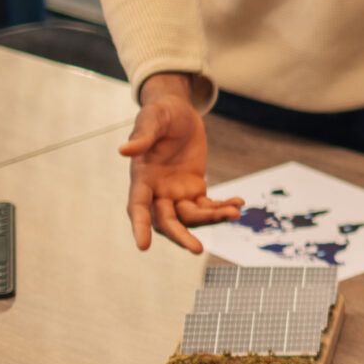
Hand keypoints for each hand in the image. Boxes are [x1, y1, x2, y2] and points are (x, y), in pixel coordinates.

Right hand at [118, 74, 241, 252]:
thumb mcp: (152, 119)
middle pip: (166, 221)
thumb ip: (142, 137)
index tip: (143, 246)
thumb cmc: (160, 114)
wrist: (179, 112)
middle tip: (197, 250)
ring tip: (234, 212)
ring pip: (192, 216)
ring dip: (212, 217)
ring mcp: (176, 193)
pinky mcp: (194, 189)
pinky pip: (208, 205)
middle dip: (181, 235)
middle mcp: (157, 191)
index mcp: (141, 178)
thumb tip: (124, 150)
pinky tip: (239, 203)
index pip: (137, 207)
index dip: (139, 226)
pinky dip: (222, 206)